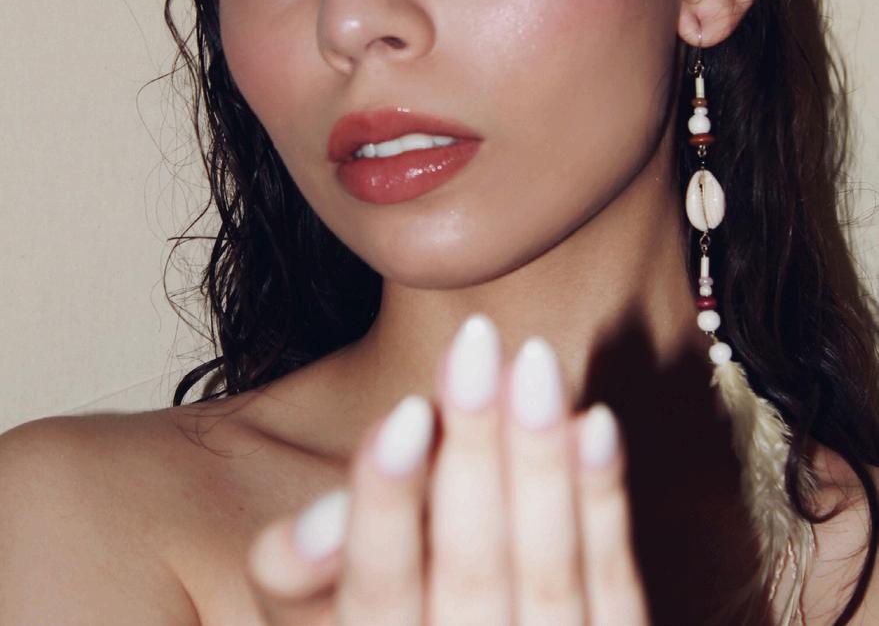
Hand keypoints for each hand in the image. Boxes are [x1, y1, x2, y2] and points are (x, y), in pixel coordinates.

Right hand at [247, 316, 649, 624]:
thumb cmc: (376, 607)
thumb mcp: (306, 600)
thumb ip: (291, 564)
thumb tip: (328, 519)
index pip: (376, 593)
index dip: (387, 506)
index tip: (407, 412)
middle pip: (470, 572)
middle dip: (473, 450)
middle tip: (475, 341)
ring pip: (547, 575)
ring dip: (542, 462)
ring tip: (535, 361)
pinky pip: (616, 591)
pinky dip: (604, 504)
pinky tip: (596, 423)